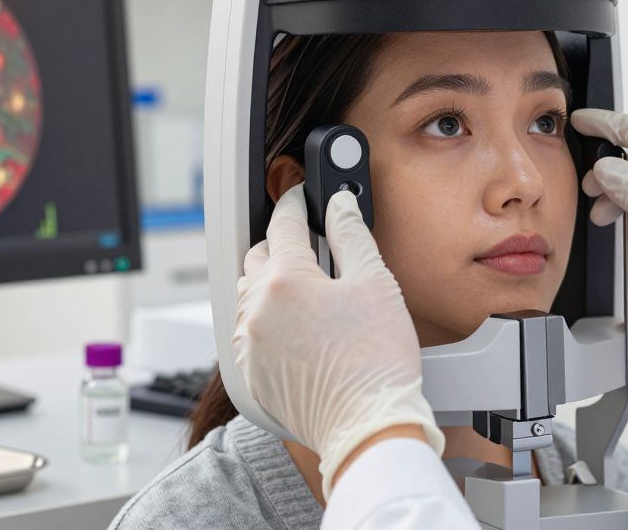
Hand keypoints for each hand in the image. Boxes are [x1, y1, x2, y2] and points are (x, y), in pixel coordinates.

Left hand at [233, 184, 443, 496]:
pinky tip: (298, 327)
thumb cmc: (377, 362)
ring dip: (271, 285)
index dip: (295, 204)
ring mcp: (250, 344)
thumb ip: (351, 235)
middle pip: (259, 258)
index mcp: (284, 280)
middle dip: (280, 245)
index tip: (301, 198)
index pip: (283, 224)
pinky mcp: (251, 373)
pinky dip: (268, 321)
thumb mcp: (374, 283)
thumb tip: (338, 206)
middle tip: (309, 246)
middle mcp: (257, 309)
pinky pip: (251, 332)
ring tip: (306, 289)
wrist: (368, 428)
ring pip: (250, 296)